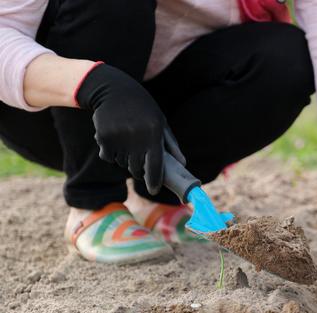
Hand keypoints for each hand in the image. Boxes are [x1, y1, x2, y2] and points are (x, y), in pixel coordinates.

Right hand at [75, 63, 185, 194]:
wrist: (113, 89)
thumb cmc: (143, 107)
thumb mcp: (161, 121)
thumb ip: (171, 144)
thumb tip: (183, 164)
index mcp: (154, 133)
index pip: (155, 165)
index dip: (154, 180)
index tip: (154, 190)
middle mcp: (136, 137)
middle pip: (137, 169)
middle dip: (139, 170)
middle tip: (139, 159)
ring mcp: (118, 138)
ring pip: (122, 164)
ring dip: (125, 160)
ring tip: (126, 142)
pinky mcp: (103, 137)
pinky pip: (108, 157)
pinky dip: (111, 154)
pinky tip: (114, 138)